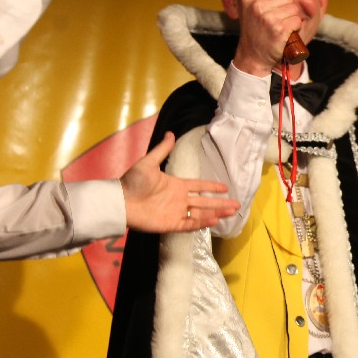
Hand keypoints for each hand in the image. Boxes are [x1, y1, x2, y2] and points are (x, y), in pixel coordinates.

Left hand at [120, 132, 239, 231]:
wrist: (120, 201)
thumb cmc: (133, 182)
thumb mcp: (148, 162)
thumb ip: (162, 150)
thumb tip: (171, 133)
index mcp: (176, 186)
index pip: (199, 187)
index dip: (212, 187)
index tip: (226, 188)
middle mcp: (179, 200)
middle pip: (205, 202)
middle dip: (221, 204)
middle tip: (237, 205)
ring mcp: (175, 212)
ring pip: (201, 214)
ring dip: (216, 213)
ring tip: (231, 213)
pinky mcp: (170, 224)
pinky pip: (189, 224)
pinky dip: (202, 223)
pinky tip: (214, 220)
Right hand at [230, 0, 305, 76]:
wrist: (253, 56)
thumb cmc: (256, 31)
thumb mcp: (251, 9)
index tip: (273, 6)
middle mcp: (257, 5)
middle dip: (287, 7)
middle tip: (276, 20)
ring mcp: (268, 17)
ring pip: (294, 8)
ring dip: (291, 18)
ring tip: (280, 27)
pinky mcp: (279, 29)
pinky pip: (297, 21)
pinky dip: (295, 28)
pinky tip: (285, 33)